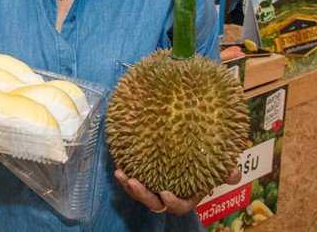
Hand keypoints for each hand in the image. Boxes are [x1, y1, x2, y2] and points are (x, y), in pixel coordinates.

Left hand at [114, 167, 241, 214]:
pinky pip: (132, 178)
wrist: (188, 147)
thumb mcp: (215, 165)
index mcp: (185, 195)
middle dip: (143, 195)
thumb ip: (225, 170)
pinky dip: (125, 173)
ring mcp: (153, 185)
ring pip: (139, 192)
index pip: (179, 206)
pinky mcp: (142, 174)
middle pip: (154, 202)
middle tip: (134, 182)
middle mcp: (167, 193)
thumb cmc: (203, 160)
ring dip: (129, 185)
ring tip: (121, 173)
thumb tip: (235, 173)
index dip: (173, 203)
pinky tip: (119, 163)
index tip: (166, 193)